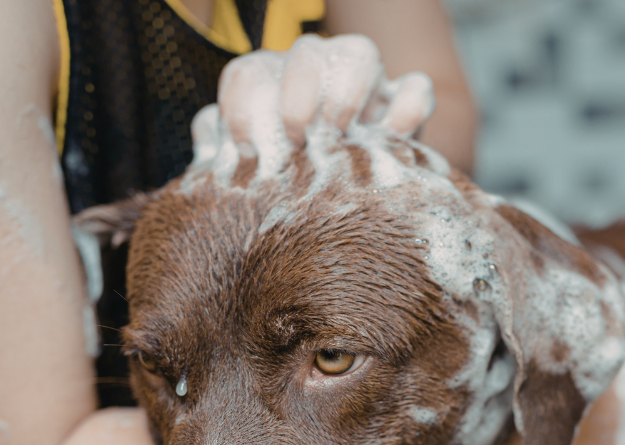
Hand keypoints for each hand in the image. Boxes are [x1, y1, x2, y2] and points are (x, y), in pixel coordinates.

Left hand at [195, 34, 435, 172]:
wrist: (348, 212)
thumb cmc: (289, 192)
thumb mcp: (252, 176)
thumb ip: (226, 153)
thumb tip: (208, 136)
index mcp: (270, 86)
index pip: (249, 75)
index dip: (243, 107)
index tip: (247, 151)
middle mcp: (316, 75)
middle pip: (306, 51)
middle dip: (298, 94)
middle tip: (298, 141)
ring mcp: (365, 87)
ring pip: (360, 53)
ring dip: (347, 93)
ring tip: (342, 137)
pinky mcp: (405, 109)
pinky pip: (416, 91)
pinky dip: (407, 111)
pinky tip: (393, 140)